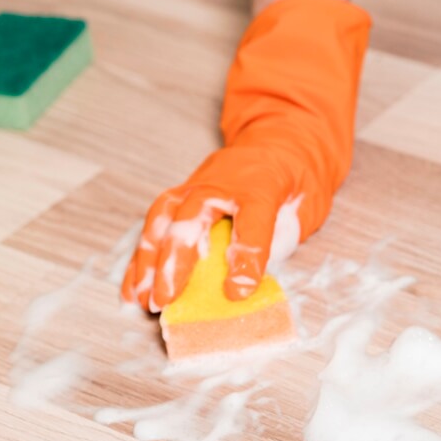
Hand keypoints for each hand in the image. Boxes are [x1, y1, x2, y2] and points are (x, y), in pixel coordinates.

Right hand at [121, 0, 371, 309]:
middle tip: (166, 299)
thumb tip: (251, 282)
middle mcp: (220, 183)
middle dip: (176, 262)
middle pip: (191, 219)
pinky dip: (142, 257)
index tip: (237, 292)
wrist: (278, 142)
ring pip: (163, 220)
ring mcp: (194, 187)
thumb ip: (281, 240)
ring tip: (144, 298)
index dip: (245, 258)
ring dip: (148, 261)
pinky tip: (134, 287)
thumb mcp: (306, 207)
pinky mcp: (179, 196)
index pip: (252, 222)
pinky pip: (155, 225)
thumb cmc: (293, 182)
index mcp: (261, 185)